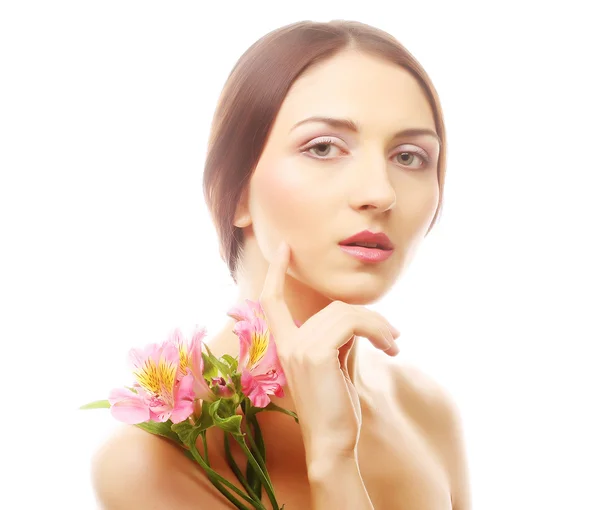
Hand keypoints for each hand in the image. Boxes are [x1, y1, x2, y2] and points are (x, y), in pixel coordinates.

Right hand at [259, 241, 400, 459]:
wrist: (333, 445)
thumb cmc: (335, 410)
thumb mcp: (336, 367)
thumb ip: (340, 339)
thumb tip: (359, 321)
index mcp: (286, 345)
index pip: (272, 301)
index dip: (275, 273)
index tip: (284, 248)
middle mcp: (287, 343)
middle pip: (332, 307)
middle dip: (369, 317)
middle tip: (393, 338)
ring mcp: (299, 347)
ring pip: (345, 312)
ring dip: (378, 325)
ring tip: (394, 345)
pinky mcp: (317, 353)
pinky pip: (352, 323)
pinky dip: (377, 330)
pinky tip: (391, 349)